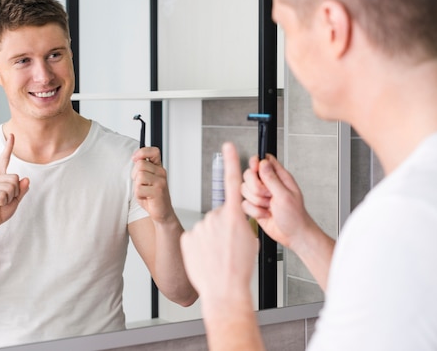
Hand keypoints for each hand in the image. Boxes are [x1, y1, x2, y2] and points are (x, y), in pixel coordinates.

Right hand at [0, 134, 29, 233]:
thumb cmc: (0, 212)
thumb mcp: (16, 200)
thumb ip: (21, 190)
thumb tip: (26, 179)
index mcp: (0, 177)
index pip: (5, 159)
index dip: (9, 147)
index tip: (12, 135)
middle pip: (16, 178)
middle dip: (15, 193)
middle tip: (5, 201)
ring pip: (11, 187)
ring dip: (9, 198)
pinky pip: (4, 195)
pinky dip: (4, 203)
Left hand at [131, 146, 173, 221]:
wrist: (162, 213)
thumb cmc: (152, 197)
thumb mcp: (145, 180)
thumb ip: (141, 169)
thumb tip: (135, 159)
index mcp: (158, 168)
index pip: (153, 151)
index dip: (142, 152)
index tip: (135, 158)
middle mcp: (161, 173)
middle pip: (140, 164)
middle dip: (134, 175)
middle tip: (141, 184)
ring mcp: (161, 181)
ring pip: (139, 176)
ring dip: (137, 186)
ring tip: (144, 191)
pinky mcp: (158, 191)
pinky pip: (139, 189)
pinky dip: (138, 195)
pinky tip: (146, 197)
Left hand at [181, 142, 258, 301]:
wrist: (224, 290)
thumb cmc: (239, 269)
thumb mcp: (249, 241)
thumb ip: (239, 224)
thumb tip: (231, 219)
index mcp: (234, 217)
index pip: (232, 183)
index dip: (231, 163)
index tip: (228, 146)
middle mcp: (216, 217)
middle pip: (218, 215)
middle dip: (222, 228)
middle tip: (227, 248)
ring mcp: (200, 227)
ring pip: (206, 227)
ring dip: (211, 239)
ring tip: (216, 256)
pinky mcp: (187, 238)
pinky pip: (195, 237)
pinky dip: (199, 246)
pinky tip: (205, 258)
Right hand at [241, 154, 313, 249]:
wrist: (293, 235)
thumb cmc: (295, 216)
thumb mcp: (284, 195)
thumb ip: (272, 178)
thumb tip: (263, 162)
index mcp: (279, 177)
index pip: (264, 160)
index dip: (257, 163)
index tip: (257, 172)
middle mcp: (269, 184)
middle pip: (249, 174)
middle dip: (256, 187)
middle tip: (268, 195)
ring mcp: (261, 195)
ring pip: (245, 190)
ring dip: (256, 201)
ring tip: (268, 206)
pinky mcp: (255, 206)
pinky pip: (245, 204)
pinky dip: (254, 211)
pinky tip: (265, 213)